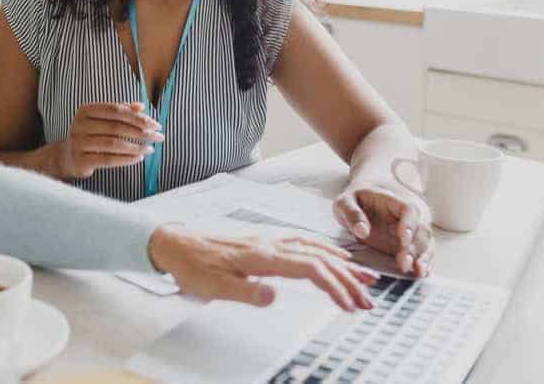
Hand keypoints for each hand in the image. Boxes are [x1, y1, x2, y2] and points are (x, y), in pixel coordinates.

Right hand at [57, 102, 163, 178]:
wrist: (66, 157)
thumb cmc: (89, 136)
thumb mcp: (101, 120)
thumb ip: (120, 111)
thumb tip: (141, 106)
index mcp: (86, 110)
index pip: (116, 110)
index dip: (137, 117)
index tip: (155, 124)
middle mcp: (80, 124)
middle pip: (116, 126)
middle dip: (141, 132)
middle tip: (158, 137)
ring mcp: (78, 143)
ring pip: (114, 143)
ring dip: (136, 146)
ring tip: (150, 148)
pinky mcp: (81, 160)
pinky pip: (108, 159)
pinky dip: (127, 158)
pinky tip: (139, 157)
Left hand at [148, 224, 376, 311]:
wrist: (175, 243)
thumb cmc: (193, 266)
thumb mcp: (214, 287)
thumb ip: (245, 293)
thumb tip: (273, 297)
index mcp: (261, 256)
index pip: (309, 268)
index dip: (334, 285)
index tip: (350, 304)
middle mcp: (269, 243)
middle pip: (319, 257)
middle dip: (347, 278)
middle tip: (368, 298)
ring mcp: (268, 239)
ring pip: (314, 246)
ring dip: (341, 261)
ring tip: (365, 276)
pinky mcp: (264, 239)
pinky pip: (302, 241)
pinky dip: (324, 247)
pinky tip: (333, 254)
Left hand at [333, 182, 434, 276]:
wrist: (365, 199)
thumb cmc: (356, 199)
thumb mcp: (346, 202)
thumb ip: (352, 214)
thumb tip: (362, 231)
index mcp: (394, 200)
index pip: (408, 210)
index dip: (409, 224)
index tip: (402, 239)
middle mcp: (409, 215)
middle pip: (420, 230)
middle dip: (414, 247)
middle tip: (405, 262)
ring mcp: (413, 229)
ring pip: (426, 242)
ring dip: (424, 257)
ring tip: (419, 272)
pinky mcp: (411, 243)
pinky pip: (424, 252)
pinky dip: (425, 262)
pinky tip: (423, 273)